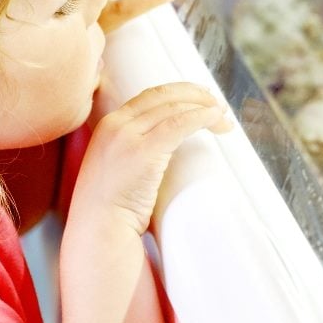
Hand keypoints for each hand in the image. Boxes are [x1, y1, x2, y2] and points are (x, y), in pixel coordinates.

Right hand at [71, 82, 231, 236]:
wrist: (98, 228)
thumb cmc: (110, 209)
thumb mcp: (115, 169)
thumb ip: (133, 152)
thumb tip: (164, 150)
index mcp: (107, 126)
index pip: (147, 98)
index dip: (177, 94)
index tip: (198, 99)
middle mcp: (115, 124)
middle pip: (162, 96)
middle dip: (194, 95)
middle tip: (217, 104)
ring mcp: (127, 136)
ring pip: (174, 108)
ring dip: (204, 109)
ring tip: (223, 119)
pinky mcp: (143, 151)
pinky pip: (180, 124)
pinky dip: (201, 118)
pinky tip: (216, 120)